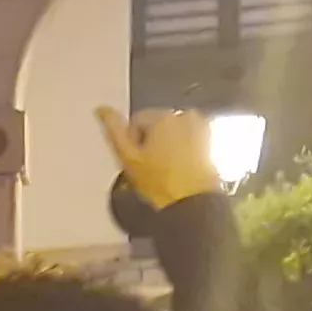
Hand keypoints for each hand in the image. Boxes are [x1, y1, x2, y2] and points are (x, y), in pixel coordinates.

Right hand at [97, 106, 221, 209]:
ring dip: (166, 143)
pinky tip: (178, 165)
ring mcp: (200, 125)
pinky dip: (182, 146)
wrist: (192, 201)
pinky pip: (187, 136)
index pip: (136, 120)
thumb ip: (114, 130)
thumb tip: (102, 109)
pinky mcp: (210, 137)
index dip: (132, 141)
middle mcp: (183, 115)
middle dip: (151, 140)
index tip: (136, 160)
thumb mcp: (128, 158)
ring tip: (165, 166)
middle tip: (150, 165)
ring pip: (172, 130)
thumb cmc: (159, 181)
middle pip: (156, 123)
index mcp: (162, 116)